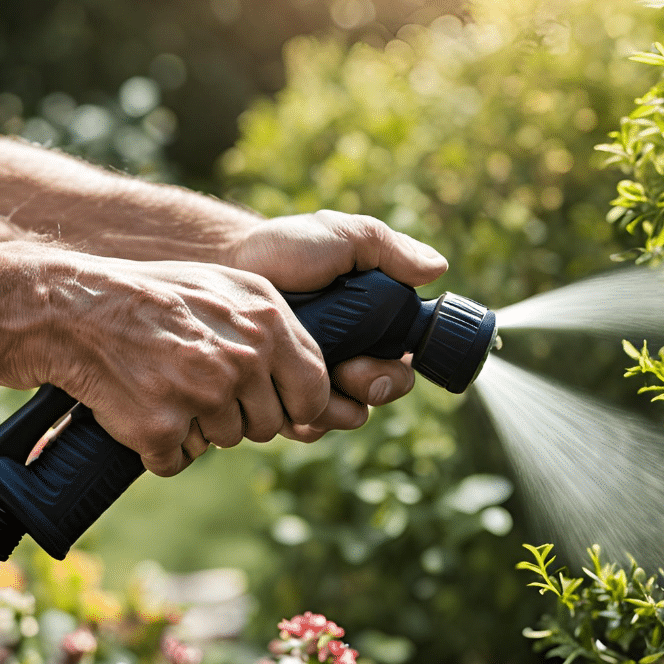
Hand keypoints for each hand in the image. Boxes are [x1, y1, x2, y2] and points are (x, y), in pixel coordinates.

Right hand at [9, 256, 331, 475]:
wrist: (73, 309)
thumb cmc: (154, 299)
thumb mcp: (226, 290)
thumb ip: (275, 333)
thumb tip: (320, 393)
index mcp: (266, 322)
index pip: (315, 391)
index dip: (297, 407)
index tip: (277, 406)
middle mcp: (242, 359)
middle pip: (268, 425)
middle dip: (238, 416)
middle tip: (197, 385)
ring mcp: (202, 395)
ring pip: (224, 442)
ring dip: (196, 427)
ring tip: (164, 384)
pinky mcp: (162, 427)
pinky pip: (178, 460)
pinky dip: (159, 446)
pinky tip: (141, 407)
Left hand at [229, 209, 447, 437]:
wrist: (227, 265)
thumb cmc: (286, 248)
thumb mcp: (341, 237)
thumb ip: (387, 248)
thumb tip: (436, 268)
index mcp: (374, 329)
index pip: (401, 369)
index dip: (393, 375)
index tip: (369, 362)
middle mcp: (350, 361)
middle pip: (375, 399)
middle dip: (364, 391)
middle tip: (341, 369)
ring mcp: (315, 382)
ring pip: (339, 418)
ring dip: (327, 407)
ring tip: (298, 377)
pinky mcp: (281, 397)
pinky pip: (301, 426)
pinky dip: (295, 418)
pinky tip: (275, 391)